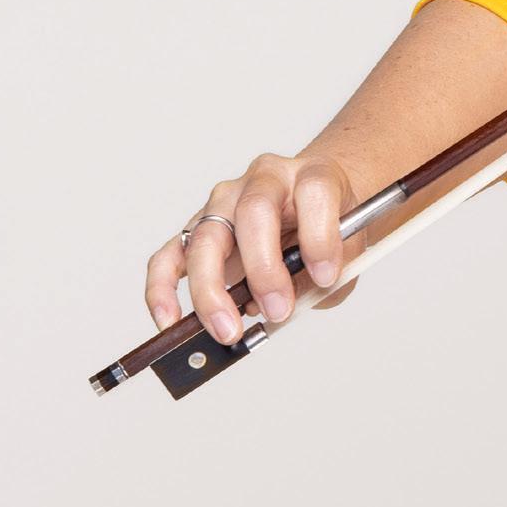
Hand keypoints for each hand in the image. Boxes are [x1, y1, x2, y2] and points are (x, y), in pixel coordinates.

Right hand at [144, 150, 366, 345]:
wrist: (315, 203)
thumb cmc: (331, 227)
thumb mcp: (343, 252)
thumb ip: (316, 280)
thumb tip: (272, 311)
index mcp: (311, 176)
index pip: (314, 192)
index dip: (321, 235)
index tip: (326, 275)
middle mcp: (264, 180)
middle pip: (254, 210)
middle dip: (264, 269)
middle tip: (277, 311)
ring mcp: (226, 202)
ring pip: (207, 236)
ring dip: (213, 289)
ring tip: (226, 330)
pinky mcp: (198, 229)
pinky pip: (168, 255)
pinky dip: (163, 289)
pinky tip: (169, 320)